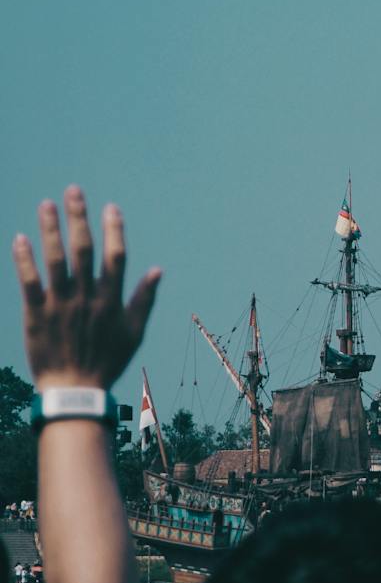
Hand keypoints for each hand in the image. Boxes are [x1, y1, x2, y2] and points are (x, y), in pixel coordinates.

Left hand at [13, 189, 161, 389]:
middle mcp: (87, 298)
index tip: (110, 207)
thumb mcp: (134, 332)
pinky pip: (30, 283)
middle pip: (83, 250)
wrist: (74, 390)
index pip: (115, 257)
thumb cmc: (107, 361)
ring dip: (51, 231)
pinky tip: (20, 239)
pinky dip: (25, 260)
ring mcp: (61, 305)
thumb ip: (144, 299)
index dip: (114, 230)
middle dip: (79, 218)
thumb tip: (158, 270)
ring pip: (56, 261)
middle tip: (73, 192)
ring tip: (46, 205)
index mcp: (111, 300)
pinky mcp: (37, 315)